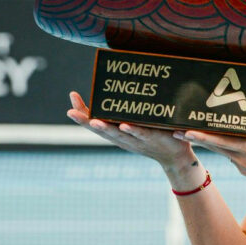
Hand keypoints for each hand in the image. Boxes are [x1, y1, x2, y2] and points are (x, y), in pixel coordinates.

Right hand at [66, 91, 194, 168]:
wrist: (175, 156)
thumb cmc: (156, 136)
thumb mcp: (138, 123)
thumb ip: (129, 110)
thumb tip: (123, 88)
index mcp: (117, 133)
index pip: (95, 122)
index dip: (83, 112)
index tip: (72, 96)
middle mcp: (123, 137)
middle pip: (100, 130)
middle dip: (85, 121)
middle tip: (70, 111)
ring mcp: (136, 140)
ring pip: (117, 134)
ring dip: (105, 128)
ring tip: (93, 121)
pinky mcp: (152, 139)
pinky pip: (140, 134)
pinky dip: (132, 131)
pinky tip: (124, 125)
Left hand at [174, 99, 245, 211]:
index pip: (220, 142)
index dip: (202, 136)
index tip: (185, 131)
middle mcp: (240, 158)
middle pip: (213, 146)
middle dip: (194, 139)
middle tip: (175, 132)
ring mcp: (241, 165)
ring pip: (220, 150)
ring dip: (207, 142)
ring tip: (192, 133)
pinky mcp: (244, 169)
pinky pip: (230, 154)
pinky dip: (222, 147)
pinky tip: (222, 140)